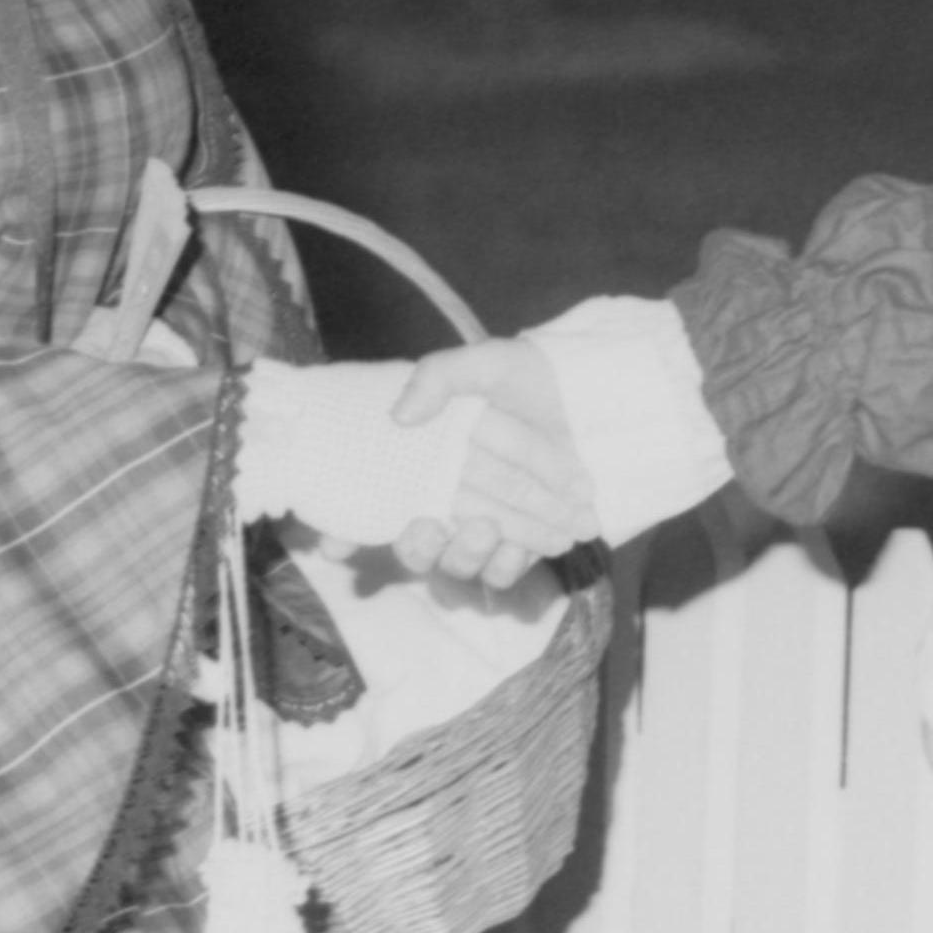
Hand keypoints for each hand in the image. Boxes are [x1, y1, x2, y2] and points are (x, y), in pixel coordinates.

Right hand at [239, 357, 590, 584]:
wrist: (599, 400)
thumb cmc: (534, 376)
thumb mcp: (485, 361)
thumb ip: (439, 377)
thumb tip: (400, 416)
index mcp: (426, 461)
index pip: (375, 501)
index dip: (345, 529)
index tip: (332, 545)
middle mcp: (449, 499)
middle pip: (416, 543)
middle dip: (416, 545)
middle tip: (429, 525)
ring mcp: (486, 526)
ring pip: (458, 562)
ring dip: (467, 553)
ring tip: (489, 528)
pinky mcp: (523, 545)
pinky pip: (503, 572)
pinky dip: (508, 562)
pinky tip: (525, 545)